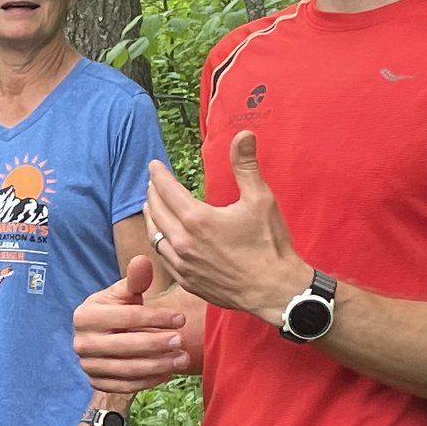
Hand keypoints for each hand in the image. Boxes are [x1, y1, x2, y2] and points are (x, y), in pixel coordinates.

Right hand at [75, 255, 192, 392]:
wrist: (103, 336)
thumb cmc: (118, 310)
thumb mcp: (125, 293)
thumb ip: (135, 280)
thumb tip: (143, 261)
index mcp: (85, 315)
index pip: (126, 317)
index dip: (155, 317)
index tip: (181, 318)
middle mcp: (81, 342)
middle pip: (125, 345)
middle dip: (157, 343)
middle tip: (182, 341)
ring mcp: (87, 365)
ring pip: (127, 368)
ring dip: (158, 365)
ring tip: (182, 359)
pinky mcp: (96, 382)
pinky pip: (125, 386)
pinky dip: (148, 380)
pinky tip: (168, 372)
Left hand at [142, 140, 309, 319]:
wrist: (275, 291)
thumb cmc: (270, 245)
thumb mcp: (261, 199)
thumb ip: (246, 166)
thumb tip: (243, 134)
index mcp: (197, 220)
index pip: (167, 190)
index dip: (159, 175)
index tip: (153, 165)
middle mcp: (183, 243)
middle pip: (156, 212)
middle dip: (152, 194)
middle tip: (152, 183)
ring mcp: (183, 265)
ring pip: (155, 236)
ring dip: (151, 218)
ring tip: (151, 207)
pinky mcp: (188, 282)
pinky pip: (164, 258)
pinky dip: (159, 242)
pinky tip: (164, 239)